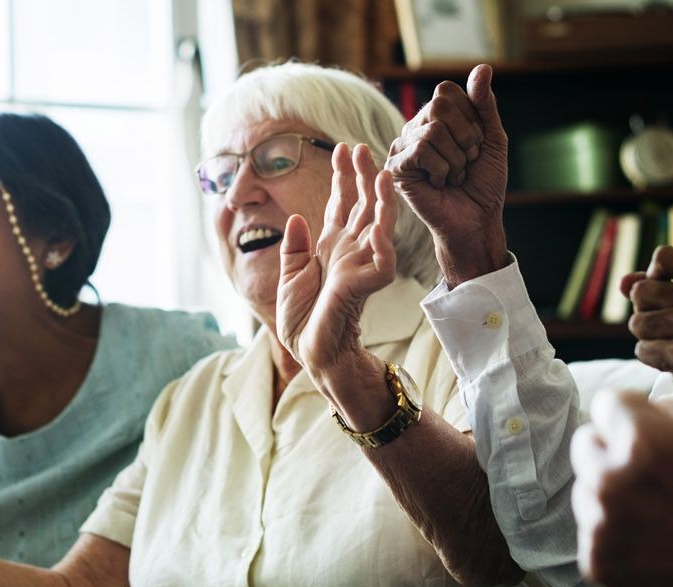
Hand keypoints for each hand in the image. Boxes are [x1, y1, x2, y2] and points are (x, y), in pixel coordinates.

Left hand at [277, 144, 395, 426]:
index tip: (341, 150)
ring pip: (379, 225)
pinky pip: (382, 259)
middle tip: (360, 147)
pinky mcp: (368, 285)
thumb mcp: (289, 277)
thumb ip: (294, 247)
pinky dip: (383, 241)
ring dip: (381, 199)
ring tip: (381, 172)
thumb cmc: (302, 320)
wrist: (311, 352)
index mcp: (331, 247)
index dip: (342, 178)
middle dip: (361, 176)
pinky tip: (381, 223)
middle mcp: (350, 251)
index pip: (340, 204)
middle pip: (361, 206)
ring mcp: (362, 266)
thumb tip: (296, 217)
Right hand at [385, 64, 508, 286]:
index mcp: (436, 117)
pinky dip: (443, 169)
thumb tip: (482, 67)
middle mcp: (416, 127)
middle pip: (438, 106)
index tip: (477, 144)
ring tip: (454, 176)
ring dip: (456, 159)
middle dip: (466, 137)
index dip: (471, 118)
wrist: (477, 219)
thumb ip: (484, 104)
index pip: (447, 92)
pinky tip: (440, 184)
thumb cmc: (484, 182)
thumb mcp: (492, 138)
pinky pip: (422, 150)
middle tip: (468, 161)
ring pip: (433, 130)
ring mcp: (403, 146)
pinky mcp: (396, 167)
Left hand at [571, 391, 672, 586]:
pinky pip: (591, 530)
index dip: (628, 414)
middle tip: (646, 469)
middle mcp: (610, 480)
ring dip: (609, 492)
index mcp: (640, 440)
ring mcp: (600, 524)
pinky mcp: (596, 560)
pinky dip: (613, 532)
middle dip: (611, 448)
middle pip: (584, 443)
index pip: (604, 404)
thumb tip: (632, 409)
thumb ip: (665, 405)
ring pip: (585, 488)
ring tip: (654, 509)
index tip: (644, 430)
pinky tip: (649, 538)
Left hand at [621, 246, 672, 402]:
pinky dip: (650, 358)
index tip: (664, 294)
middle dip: (645, 312)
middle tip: (669, 327)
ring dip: (647, 338)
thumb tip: (621, 283)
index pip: (663, 256)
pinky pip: (641, 349)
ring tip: (672, 344)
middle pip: (641, 291)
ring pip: (637, 322)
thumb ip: (655, 287)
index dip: (652, 276)